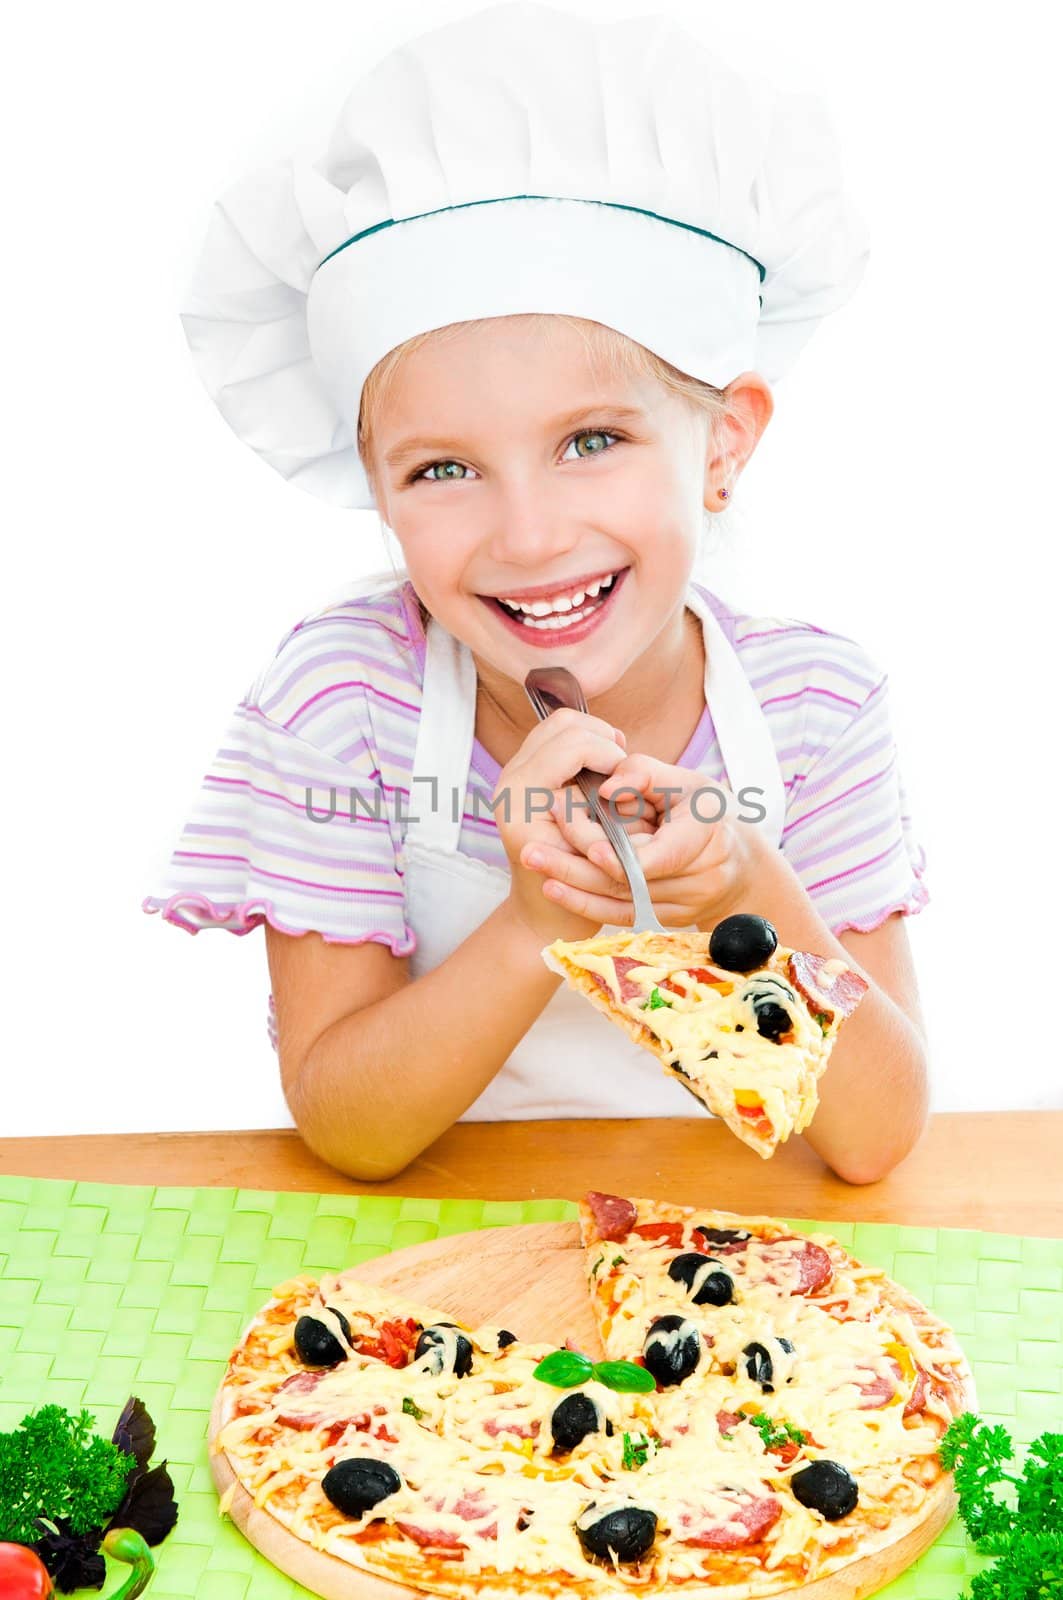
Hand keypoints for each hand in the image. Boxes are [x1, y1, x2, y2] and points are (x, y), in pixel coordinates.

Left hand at [494, 708, 638, 943]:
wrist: (543, 913)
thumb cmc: (574, 892)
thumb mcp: (596, 850)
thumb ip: (607, 809)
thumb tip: (616, 773)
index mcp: (522, 797)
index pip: (572, 744)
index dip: (608, 754)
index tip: (628, 777)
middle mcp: (510, 780)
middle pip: (565, 723)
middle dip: (602, 739)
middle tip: (624, 767)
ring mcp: (513, 774)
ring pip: (561, 724)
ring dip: (595, 738)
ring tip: (617, 766)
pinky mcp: (524, 774)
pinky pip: (558, 737)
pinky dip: (586, 744)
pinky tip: (605, 769)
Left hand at [519, 752, 776, 928]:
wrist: (737, 863)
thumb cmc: (707, 812)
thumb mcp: (687, 781)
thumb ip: (646, 774)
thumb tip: (606, 784)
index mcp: (707, 836)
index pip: (663, 855)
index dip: (625, 856)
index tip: (589, 847)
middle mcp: (700, 878)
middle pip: (631, 881)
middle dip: (578, 866)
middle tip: (532, 849)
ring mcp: (683, 906)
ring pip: (621, 901)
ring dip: (574, 886)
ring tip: (534, 865)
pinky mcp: (666, 919)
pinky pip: (621, 916)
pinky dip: (585, 903)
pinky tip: (553, 889)